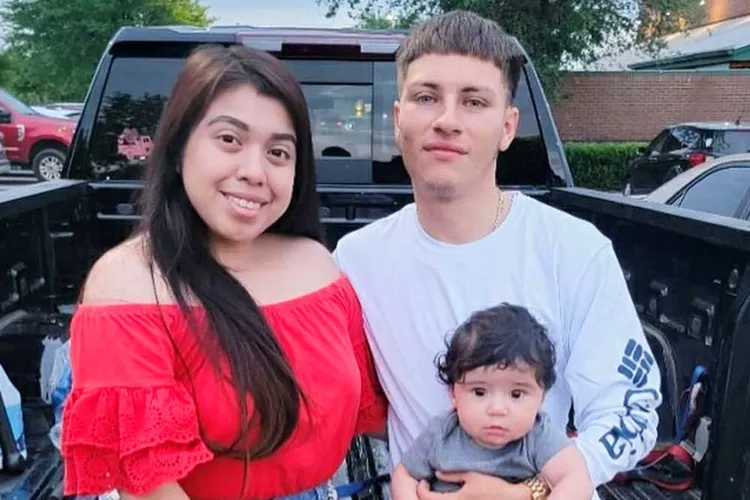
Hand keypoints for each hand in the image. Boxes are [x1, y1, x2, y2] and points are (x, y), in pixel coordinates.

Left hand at [416, 471, 531, 499]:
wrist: (511, 499)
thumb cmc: (492, 486)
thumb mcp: (471, 476)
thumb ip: (453, 475)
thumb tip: (436, 473)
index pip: (428, 498)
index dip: (421, 490)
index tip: (423, 481)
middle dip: (425, 497)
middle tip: (424, 486)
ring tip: (433, 492)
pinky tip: (446, 497)